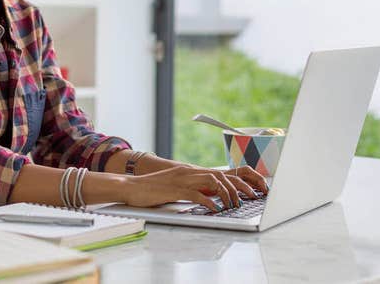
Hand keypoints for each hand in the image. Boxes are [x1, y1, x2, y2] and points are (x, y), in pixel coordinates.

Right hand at [123, 165, 268, 211]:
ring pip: (213, 182)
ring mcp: (182, 179)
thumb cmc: (151, 190)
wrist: (131, 186)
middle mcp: (189, 172)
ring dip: (227, 194)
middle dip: (239, 187)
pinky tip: (216, 209)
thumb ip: (192, 188)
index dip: (237, 181)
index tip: (249, 191)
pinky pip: (197, 194)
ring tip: (233, 205)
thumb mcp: (176, 187)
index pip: (219, 172)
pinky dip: (209, 202)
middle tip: (248, 200)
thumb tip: (209, 196)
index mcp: (190, 171)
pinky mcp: (175, 190)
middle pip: (221, 175)